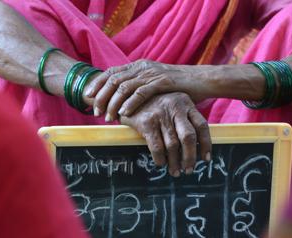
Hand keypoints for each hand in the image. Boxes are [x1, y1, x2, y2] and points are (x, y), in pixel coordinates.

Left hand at [85, 60, 204, 120]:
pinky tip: (124, 113)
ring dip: (113, 102)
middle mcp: (143, 67)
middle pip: (114, 79)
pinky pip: (141, 92)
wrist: (202, 80)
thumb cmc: (179, 86)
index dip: (98, 84)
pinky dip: (130, 103)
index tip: (88, 97)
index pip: (112, 72)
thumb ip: (141, 87)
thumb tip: (124, 100)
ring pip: (124, 86)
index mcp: (139, 66)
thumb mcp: (156, 84)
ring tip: (108, 116)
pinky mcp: (163, 82)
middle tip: (96, 112)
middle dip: (101, 97)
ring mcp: (152, 73)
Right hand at [119, 92, 211, 176]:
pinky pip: (157, 147)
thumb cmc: (155, 105)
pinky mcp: (146, 122)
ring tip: (175, 172)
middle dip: (190, 157)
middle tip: (189, 170)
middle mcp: (175, 107)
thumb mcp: (173, 106)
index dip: (206, 144)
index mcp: (186, 103)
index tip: (206, 159)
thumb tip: (195, 148)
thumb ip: (184, 120)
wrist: (128, 96)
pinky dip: (160, 159)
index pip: (202, 126)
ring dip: (175, 162)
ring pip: (173, 145)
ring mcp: (160, 114)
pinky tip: (161, 163)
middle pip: (189, 137)